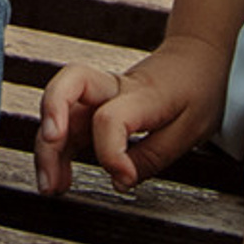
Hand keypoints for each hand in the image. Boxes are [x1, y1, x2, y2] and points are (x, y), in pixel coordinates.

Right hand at [34, 35, 227, 195]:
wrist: (197, 56)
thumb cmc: (196, 90)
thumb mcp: (191, 130)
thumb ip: (152, 158)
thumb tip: (119, 180)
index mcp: (144, 93)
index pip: (111, 117)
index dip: (111, 153)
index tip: (124, 178)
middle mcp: (115, 87)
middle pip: (70, 85)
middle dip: (53, 118)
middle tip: (53, 150)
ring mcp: (101, 93)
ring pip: (59, 107)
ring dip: (46, 145)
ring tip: (49, 187)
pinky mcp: (95, 104)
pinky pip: (66, 122)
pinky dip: (56, 150)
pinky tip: (59, 178)